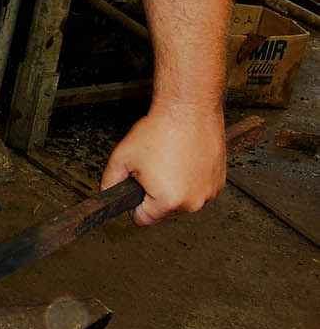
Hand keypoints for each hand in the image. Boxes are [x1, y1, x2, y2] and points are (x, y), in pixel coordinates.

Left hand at [100, 104, 226, 225]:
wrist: (189, 108)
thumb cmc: (159, 130)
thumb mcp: (121, 157)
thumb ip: (109, 182)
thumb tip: (108, 194)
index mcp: (167, 202)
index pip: (143, 219)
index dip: (134, 203)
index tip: (137, 186)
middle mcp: (193, 203)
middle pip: (163, 209)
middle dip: (155, 192)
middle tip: (153, 166)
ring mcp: (209, 192)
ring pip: (182, 199)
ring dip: (174, 186)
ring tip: (170, 159)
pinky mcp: (219, 181)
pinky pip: (198, 188)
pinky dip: (191, 178)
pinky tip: (185, 158)